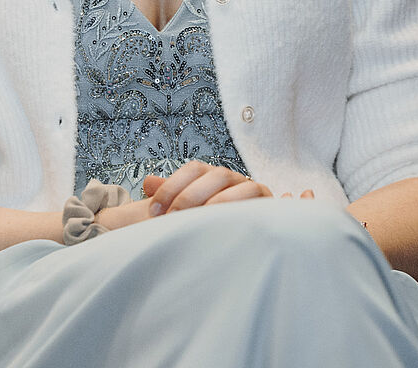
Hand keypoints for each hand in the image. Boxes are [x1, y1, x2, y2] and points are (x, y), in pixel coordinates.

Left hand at [144, 160, 271, 215]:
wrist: (236, 248)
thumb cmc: (205, 226)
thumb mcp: (185, 211)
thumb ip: (170, 195)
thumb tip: (148, 182)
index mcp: (211, 176)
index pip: (194, 169)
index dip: (172, 186)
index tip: (154, 211)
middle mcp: (234, 180)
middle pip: (216, 175)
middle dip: (190, 197)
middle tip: (173, 220)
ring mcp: (253, 192)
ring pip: (242, 187)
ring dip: (221, 203)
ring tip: (200, 223)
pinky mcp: (269, 208)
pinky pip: (263, 203)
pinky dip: (255, 208)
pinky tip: (238, 222)